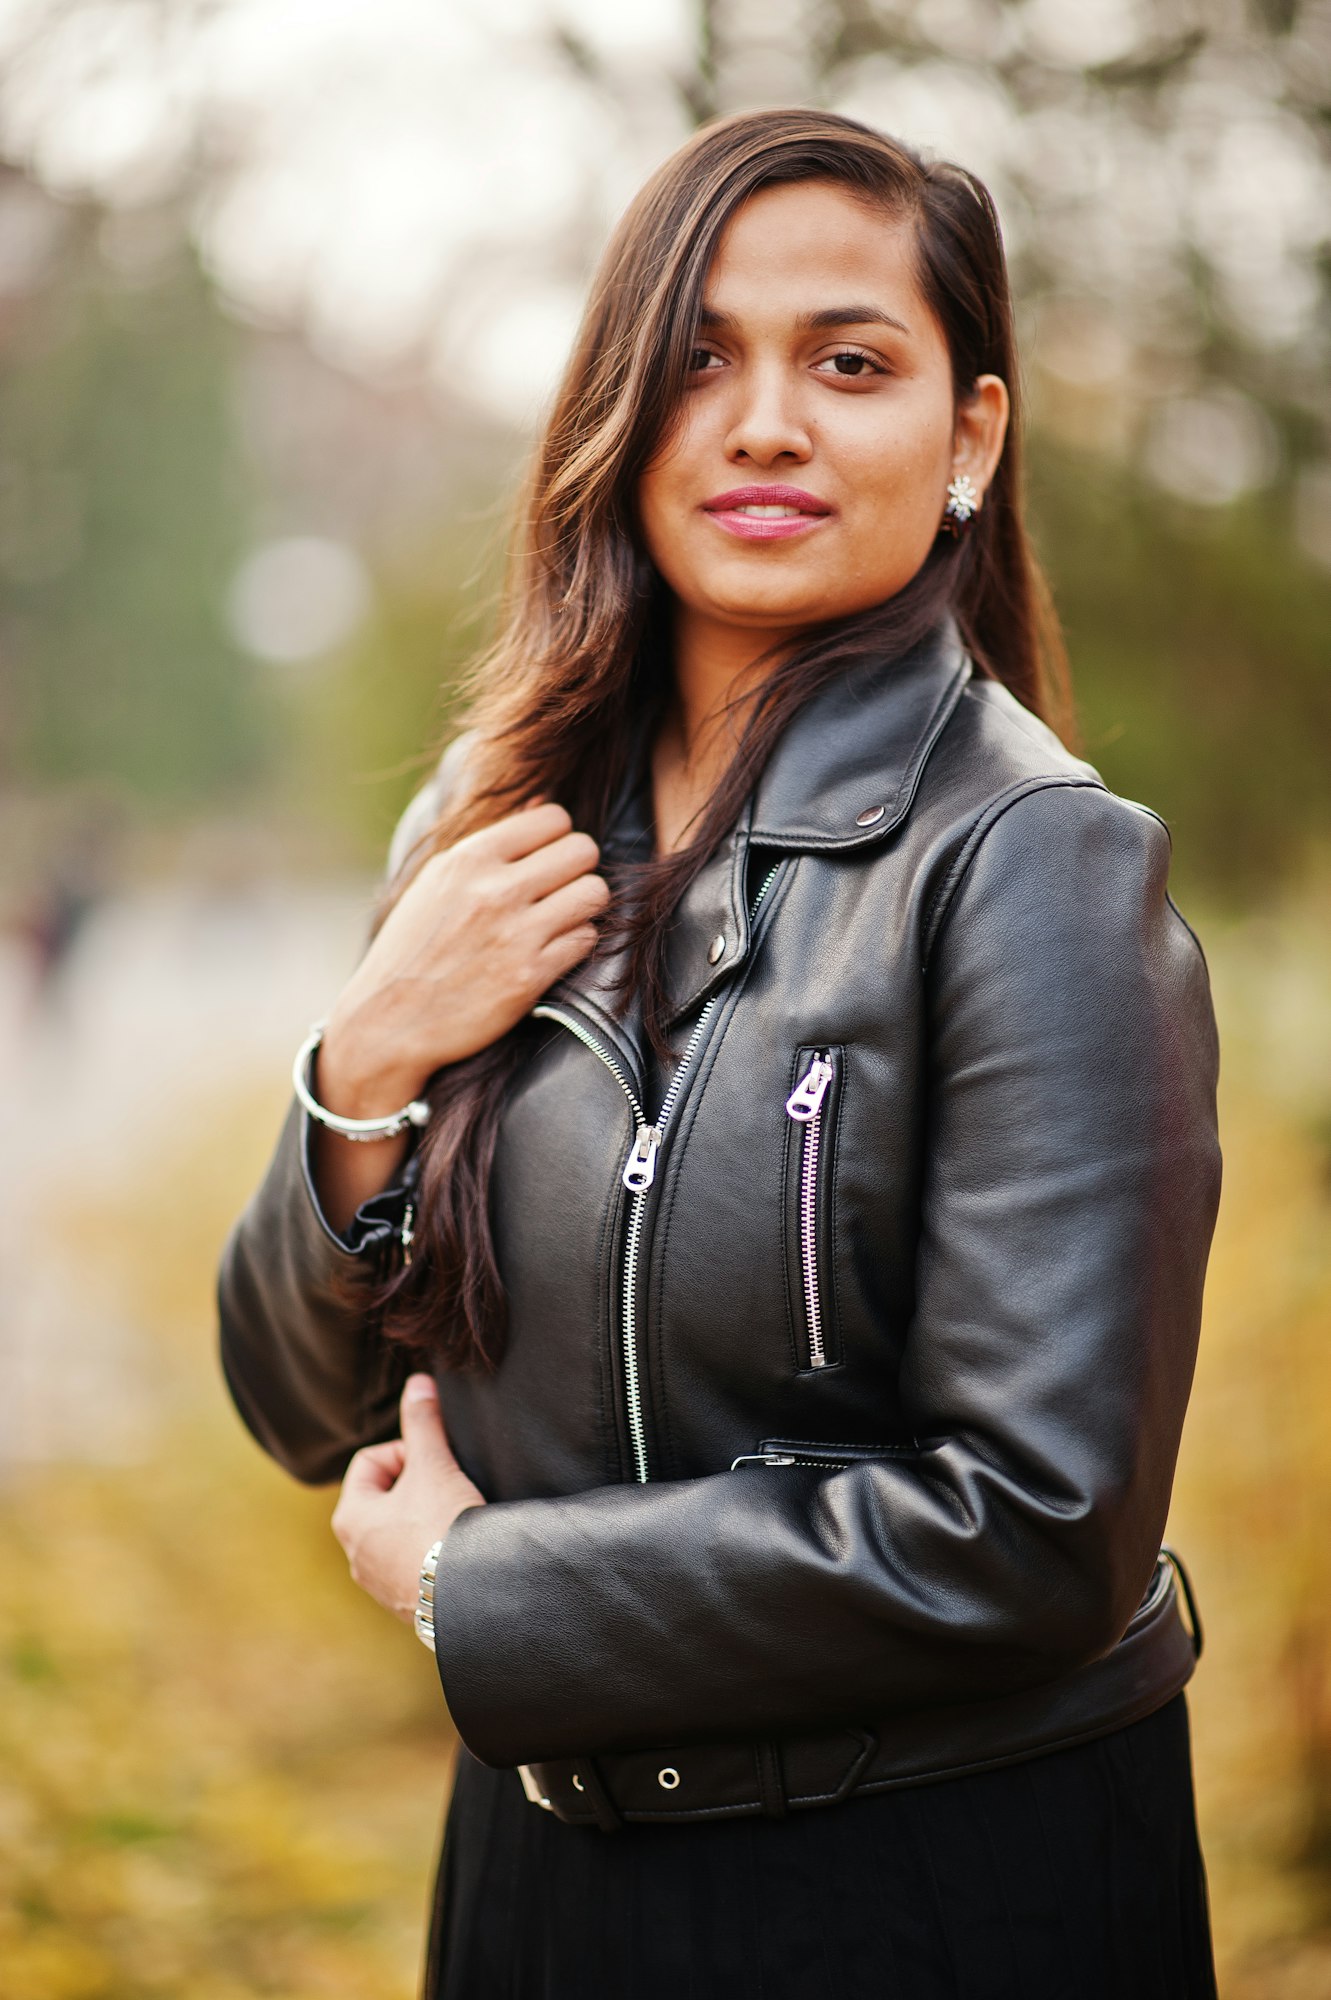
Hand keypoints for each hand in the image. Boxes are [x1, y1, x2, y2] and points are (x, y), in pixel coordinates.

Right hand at [319, 802, 609, 1113]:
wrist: (389, 1021)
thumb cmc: (412, 948)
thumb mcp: (437, 882)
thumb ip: (490, 844)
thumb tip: (544, 803)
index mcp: (469, 860)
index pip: (553, 818)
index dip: (558, 837)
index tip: (547, 859)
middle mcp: (494, 890)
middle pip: (583, 850)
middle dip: (578, 868)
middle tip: (561, 889)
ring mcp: (515, 934)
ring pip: (594, 893)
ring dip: (584, 905)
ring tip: (562, 918)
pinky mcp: (530, 976)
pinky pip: (586, 939)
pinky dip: (576, 943)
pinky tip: (552, 950)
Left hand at [331, 1374, 485, 1625]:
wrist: (469, 1598)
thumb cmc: (442, 1528)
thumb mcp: (433, 1465)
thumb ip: (422, 1422)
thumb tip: (418, 1383)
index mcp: (351, 1517)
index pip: (371, 1462)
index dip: (406, 1453)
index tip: (434, 1465)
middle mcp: (355, 1554)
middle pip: (385, 1497)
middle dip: (416, 1488)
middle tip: (446, 1491)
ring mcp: (378, 1584)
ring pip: (398, 1532)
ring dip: (423, 1520)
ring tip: (452, 1522)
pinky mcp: (404, 1605)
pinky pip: (413, 1564)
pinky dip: (431, 1552)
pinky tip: (456, 1552)